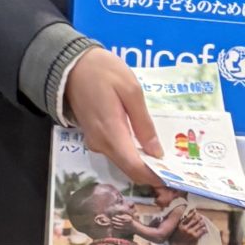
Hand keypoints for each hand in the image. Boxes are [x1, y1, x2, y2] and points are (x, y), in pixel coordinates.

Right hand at [65, 48, 161, 185]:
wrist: (70, 65)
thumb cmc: (103, 72)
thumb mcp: (131, 90)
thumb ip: (143, 123)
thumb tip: (156, 152)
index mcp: (112, 133)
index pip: (134, 167)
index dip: (153, 177)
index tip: (172, 178)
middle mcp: (101, 144)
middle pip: (128, 169)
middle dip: (150, 174)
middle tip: (174, 171)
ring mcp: (95, 142)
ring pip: (122, 162)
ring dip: (142, 164)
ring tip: (164, 159)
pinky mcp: (94, 137)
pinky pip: (116, 152)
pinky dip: (132, 155)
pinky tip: (146, 146)